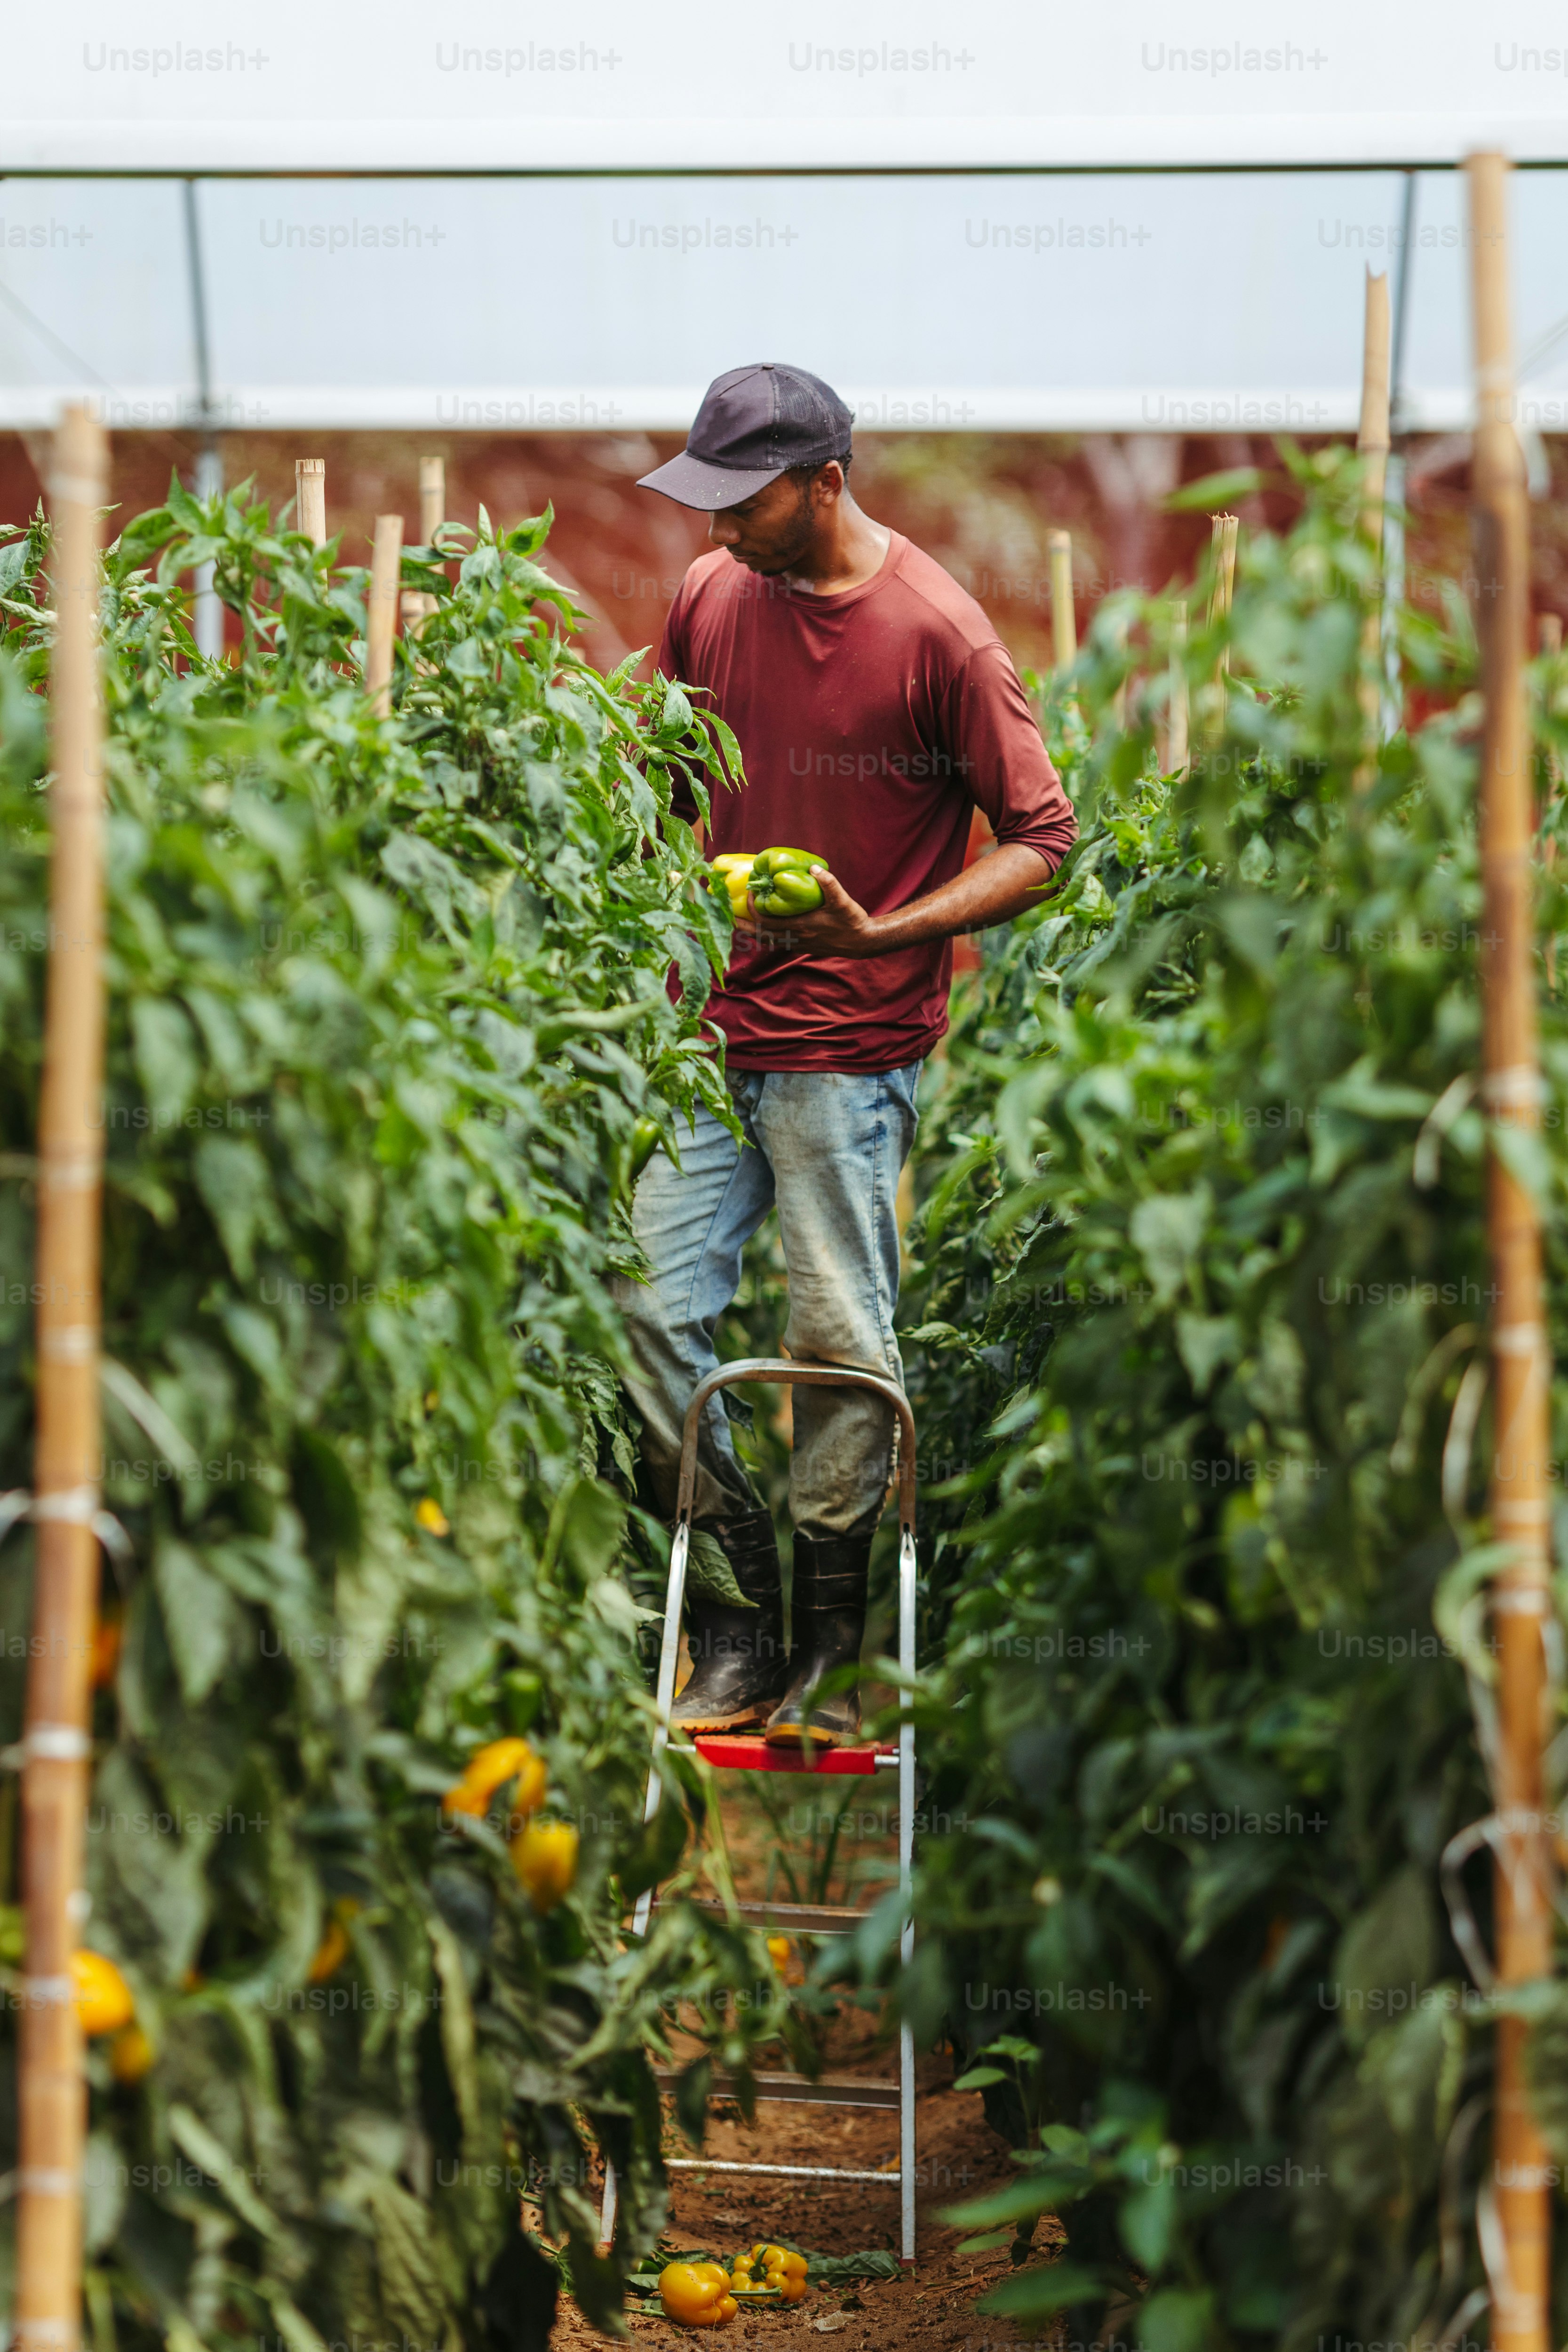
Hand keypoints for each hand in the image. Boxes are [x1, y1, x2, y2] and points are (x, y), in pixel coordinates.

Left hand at [748, 867, 882, 958]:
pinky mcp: (803, 946)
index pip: (766, 921)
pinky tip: (763, 926)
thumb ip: (828, 883)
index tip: (750, 893)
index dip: (753, 908)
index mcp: (800, 927)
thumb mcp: (842, 900)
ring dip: (751, 931)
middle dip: (742, 926)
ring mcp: (798, 944)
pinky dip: (765, 934)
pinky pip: (777, 941)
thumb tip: (814, 868)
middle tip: (727, 916)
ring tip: (739, 921)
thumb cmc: (852, 921)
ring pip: (767, 940)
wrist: (862, 942)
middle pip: (759, 935)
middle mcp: (795, 938)